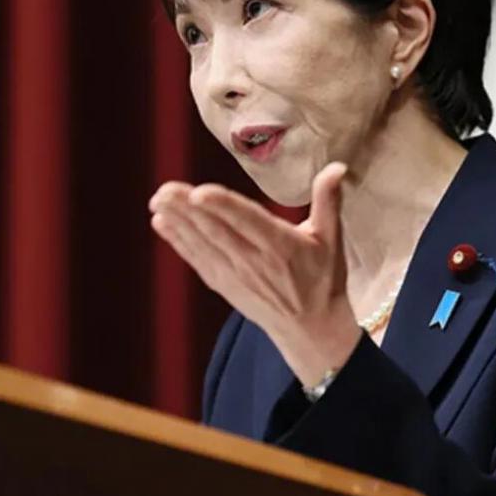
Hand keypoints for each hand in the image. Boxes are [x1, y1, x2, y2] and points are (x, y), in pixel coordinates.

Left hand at [148, 162, 360, 385]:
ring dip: (177, 222)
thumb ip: (329, 200)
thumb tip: (338, 167)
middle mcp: (255, 261)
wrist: (311, 329)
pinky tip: (162, 223)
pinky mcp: (224, 285)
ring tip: (157, 200)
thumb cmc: (323, 279)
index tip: (198, 192)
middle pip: (216, 231)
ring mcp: (236, 276)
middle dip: (187, 210)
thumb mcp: (332, 238)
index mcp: (282, 246)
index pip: (247, 222)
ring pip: (202, 244)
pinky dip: (178, 242)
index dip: (222, 207)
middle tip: (165, 189)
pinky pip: (197, 260)